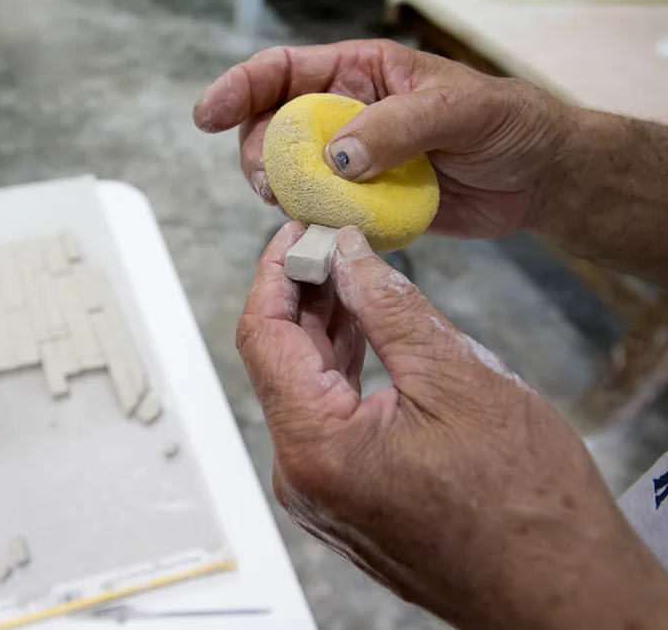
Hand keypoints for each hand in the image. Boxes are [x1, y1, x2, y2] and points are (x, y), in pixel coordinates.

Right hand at [193, 40, 570, 238]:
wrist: (538, 179)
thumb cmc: (508, 124)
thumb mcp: (460, 110)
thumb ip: (398, 127)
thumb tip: (338, 155)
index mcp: (362, 74)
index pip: (286, 71)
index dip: (241, 88)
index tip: (209, 114)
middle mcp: (347, 114)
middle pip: (272, 125)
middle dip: (257, 150)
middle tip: (268, 181)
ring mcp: (353, 161)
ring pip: (290, 173)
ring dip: (280, 190)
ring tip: (292, 205)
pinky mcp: (364, 202)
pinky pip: (321, 210)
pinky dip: (311, 221)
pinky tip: (319, 230)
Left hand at [239, 222, 667, 628]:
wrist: (558, 590)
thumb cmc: (525, 505)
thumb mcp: (460, 379)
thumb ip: (390, 308)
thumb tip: (348, 255)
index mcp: (316, 448)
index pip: (263, 336)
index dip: (275, 273)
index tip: (297, 231)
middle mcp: (302, 475)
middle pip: (277, 360)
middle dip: (301, 294)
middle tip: (330, 240)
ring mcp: (320, 490)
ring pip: (302, 386)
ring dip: (322, 327)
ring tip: (349, 270)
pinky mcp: (344, 494)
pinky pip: (325, 415)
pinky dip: (339, 366)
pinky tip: (361, 325)